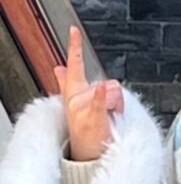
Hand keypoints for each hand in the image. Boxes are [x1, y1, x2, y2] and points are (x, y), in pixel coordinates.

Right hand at [54, 27, 123, 161]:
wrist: (88, 152)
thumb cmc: (87, 127)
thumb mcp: (76, 102)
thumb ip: (66, 83)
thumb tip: (59, 68)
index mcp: (74, 91)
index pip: (75, 64)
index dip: (74, 46)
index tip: (74, 30)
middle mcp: (76, 97)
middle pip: (109, 82)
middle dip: (115, 97)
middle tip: (107, 112)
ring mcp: (82, 108)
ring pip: (114, 91)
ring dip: (118, 105)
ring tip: (108, 118)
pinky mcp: (92, 117)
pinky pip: (99, 102)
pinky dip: (102, 96)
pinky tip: (101, 88)